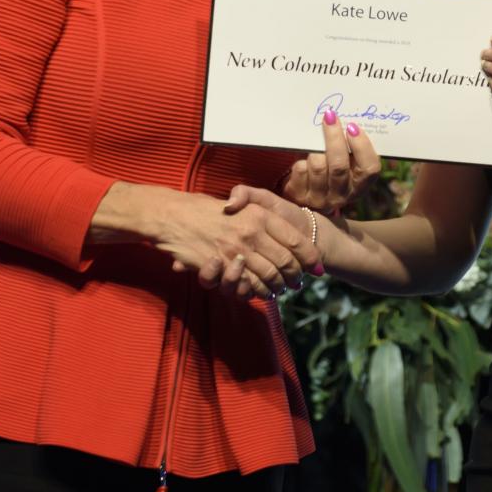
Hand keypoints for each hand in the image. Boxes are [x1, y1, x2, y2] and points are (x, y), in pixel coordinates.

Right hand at [92, 183, 319, 300]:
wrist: (173, 215)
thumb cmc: (208, 208)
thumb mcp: (242, 200)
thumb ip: (266, 214)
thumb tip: (289, 232)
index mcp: (261, 215)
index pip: (295, 240)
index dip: (310, 257)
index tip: (318, 267)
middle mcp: (252, 233)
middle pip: (286, 263)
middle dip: (296, 277)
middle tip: (299, 283)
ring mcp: (236, 251)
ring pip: (269, 277)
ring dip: (278, 287)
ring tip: (281, 289)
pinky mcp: (221, 266)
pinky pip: (246, 286)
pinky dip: (256, 292)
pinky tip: (260, 291)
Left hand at [280, 112, 379, 214]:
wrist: (305, 195)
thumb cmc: (330, 170)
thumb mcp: (346, 165)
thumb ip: (349, 149)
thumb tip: (341, 120)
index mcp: (360, 186)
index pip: (370, 169)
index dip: (363, 147)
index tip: (352, 127)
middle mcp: (342, 196)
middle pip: (340, 166)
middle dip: (334, 138)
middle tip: (330, 117)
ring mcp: (320, 199)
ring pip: (318, 167)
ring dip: (315, 151)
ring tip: (314, 144)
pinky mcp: (300, 196)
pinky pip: (301, 170)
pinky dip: (302, 161)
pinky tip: (303, 160)